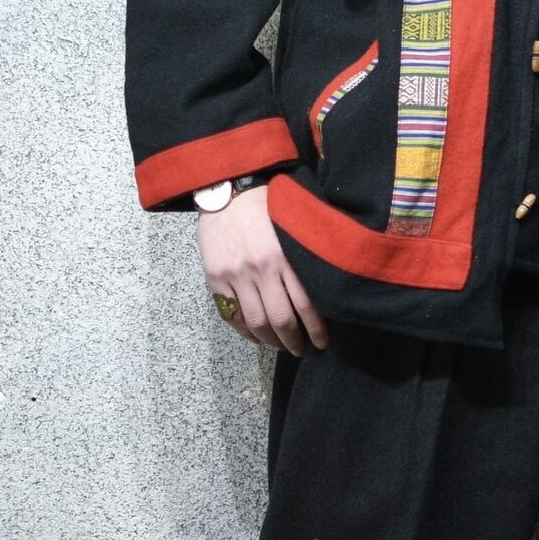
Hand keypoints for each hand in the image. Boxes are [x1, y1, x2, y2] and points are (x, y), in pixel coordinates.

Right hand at [197, 185, 328, 354]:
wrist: (227, 189)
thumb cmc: (267, 205)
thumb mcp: (291, 228)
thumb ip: (300, 259)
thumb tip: (319, 292)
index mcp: (285, 256)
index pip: (306, 304)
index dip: (315, 329)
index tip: (322, 342)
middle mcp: (261, 269)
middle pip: (281, 319)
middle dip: (293, 341)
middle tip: (301, 349)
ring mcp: (236, 275)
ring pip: (256, 322)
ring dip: (270, 341)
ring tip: (280, 346)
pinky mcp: (216, 278)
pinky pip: (232, 315)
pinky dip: (245, 332)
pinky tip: (256, 336)